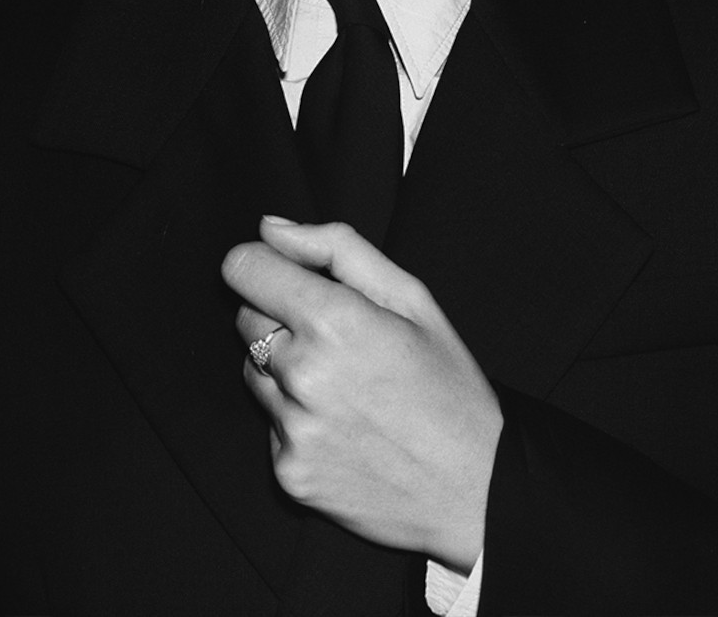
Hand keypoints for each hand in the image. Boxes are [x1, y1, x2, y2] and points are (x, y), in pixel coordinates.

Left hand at [221, 218, 502, 571]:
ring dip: (285, 369)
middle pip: (245, 317)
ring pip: (253, 370)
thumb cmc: (448, 385)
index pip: (242, 268)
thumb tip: (270, 228)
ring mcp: (293, 429)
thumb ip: (336, 248)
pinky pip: (270, 423)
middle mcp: (303, 374)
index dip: (263, 263)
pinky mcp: (288, 473)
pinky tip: (344, 426)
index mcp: (334, 320)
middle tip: (340, 339)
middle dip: (281, 316)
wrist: (475, 488)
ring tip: (346, 386)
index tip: (287, 274)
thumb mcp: (412, 298)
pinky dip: (296, 419)